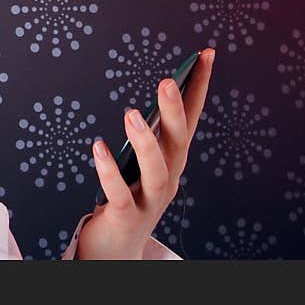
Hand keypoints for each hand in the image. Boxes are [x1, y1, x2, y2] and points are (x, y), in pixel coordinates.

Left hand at [76, 48, 215, 258]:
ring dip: (145, 141)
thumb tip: (142, 99)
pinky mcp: (126, 217)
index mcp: (172, 160)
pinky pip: (119, 193)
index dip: (199, 87)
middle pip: (178, 142)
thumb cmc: (126, 197)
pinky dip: (109, 171)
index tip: (206, 54)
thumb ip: (144, 135)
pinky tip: (98, 147)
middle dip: (175, 111)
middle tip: (167, 81)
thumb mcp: (139, 163)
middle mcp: (167, 179)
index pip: (191, 119)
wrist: (115, 250)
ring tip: (130, 113)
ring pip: (155, 170)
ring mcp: (149, 201)